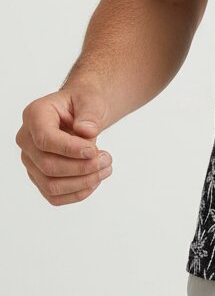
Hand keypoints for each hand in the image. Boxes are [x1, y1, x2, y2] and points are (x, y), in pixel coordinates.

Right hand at [17, 88, 112, 204]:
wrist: (81, 112)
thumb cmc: (83, 104)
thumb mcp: (91, 100)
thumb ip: (90, 114)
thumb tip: (86, 131)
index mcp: (35, 115)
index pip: (45, 139)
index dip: (70, 149)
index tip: (94, 152)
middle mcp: (27, 139)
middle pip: (47, 165)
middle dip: (81, 167)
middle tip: (107, 159)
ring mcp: (31, 161)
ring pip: (50, 184)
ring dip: (82, 183)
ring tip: (106, 169)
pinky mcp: (39, 177)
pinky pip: (54, 195)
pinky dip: (77, 193)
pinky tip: (95, 181)